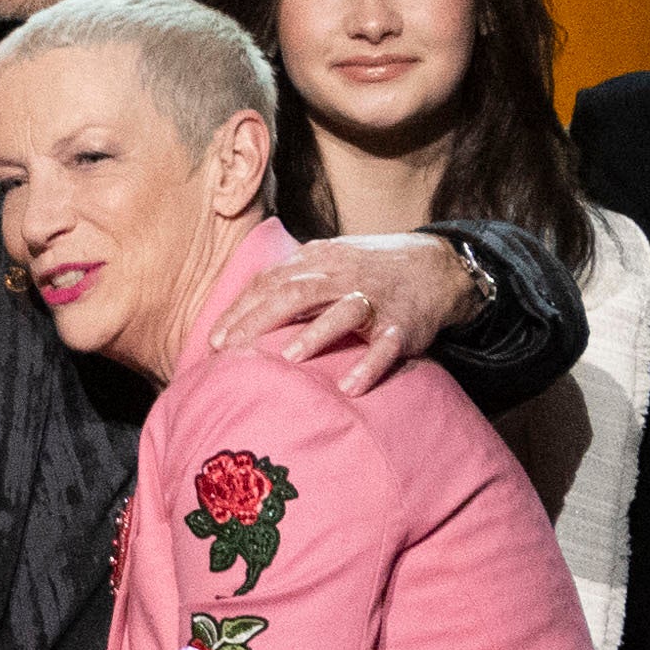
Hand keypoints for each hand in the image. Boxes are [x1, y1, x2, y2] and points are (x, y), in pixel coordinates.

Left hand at [233, 233, 470, 398]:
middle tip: (232, 352)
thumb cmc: (366, 270)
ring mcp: (374, 300)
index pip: (271, 282)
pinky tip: (349, 388)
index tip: (214, 340)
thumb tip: (237, 314)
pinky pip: (385, 347)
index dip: (241, 310)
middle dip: (260, 322)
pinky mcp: (402, 326)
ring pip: (342, 312)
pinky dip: (368, 366)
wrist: (436, 266)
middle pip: (296, 293)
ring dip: (315, 335)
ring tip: (287, 360)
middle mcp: (342, 276)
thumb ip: (287, 281)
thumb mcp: (326, 262)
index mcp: (317, 261)